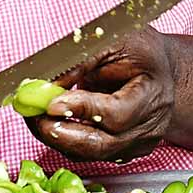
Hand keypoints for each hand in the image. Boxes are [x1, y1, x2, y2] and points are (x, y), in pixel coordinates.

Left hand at [26, 28, 177, 162]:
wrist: (158, 67)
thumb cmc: (137, 48)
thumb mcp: (112, 39)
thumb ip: (79, 61)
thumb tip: (44, 84)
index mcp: (153, 92)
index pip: (116, 113)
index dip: (82, 110)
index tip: (51, 103)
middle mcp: (151, 125)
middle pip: (103, 144)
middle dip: (62, 134)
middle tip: (34, 117)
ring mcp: (140, 143)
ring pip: (93, 153)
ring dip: (58, 138)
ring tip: (35, 117)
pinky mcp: (125, 151)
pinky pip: (91, 154)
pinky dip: (67, 140)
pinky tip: (50, 122)